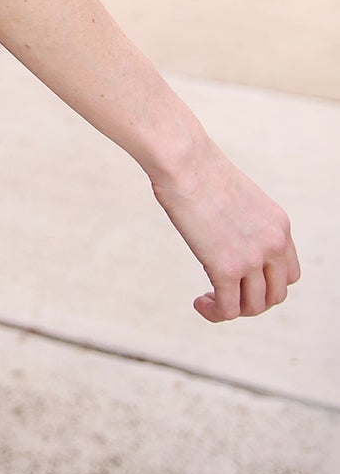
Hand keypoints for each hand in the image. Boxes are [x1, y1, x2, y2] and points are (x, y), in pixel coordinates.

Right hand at [151, 137, 300, 321]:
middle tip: (224, 292)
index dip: (264, 283)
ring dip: (231, 309)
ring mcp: (253, 258)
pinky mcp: (227, 269)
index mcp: (279, 225)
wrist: (184, 160)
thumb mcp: (236, 197)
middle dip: (251, 300)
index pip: (288, 272)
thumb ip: (242, 222)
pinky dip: (214, 313)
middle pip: (276, 295)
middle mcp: (274, 244)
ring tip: (208, 300)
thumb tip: (225, 238)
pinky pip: (228, 309)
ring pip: (254, 307)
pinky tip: (199, 303)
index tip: (239, 279)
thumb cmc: (198, 170)